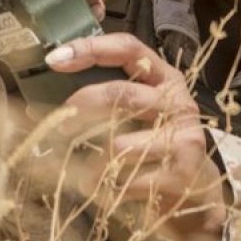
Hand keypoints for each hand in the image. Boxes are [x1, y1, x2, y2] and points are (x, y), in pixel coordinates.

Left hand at [46, 33, 227, 237]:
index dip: (91, 49)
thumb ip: (109, 97)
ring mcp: (184, 139)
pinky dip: (105, 187)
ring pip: (119, 145)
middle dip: (82, 107)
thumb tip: (43, 98)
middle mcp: (179, 102)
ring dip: (91, 161)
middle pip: (122, 93)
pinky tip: (105, 190)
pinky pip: (125, 180)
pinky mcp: (180, 175)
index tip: (55, 59)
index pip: (128, 48)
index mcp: (166, 78)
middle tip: (58, 125)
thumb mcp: (140, 113)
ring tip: (83, 172)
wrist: (196, 191)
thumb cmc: (156, 145)